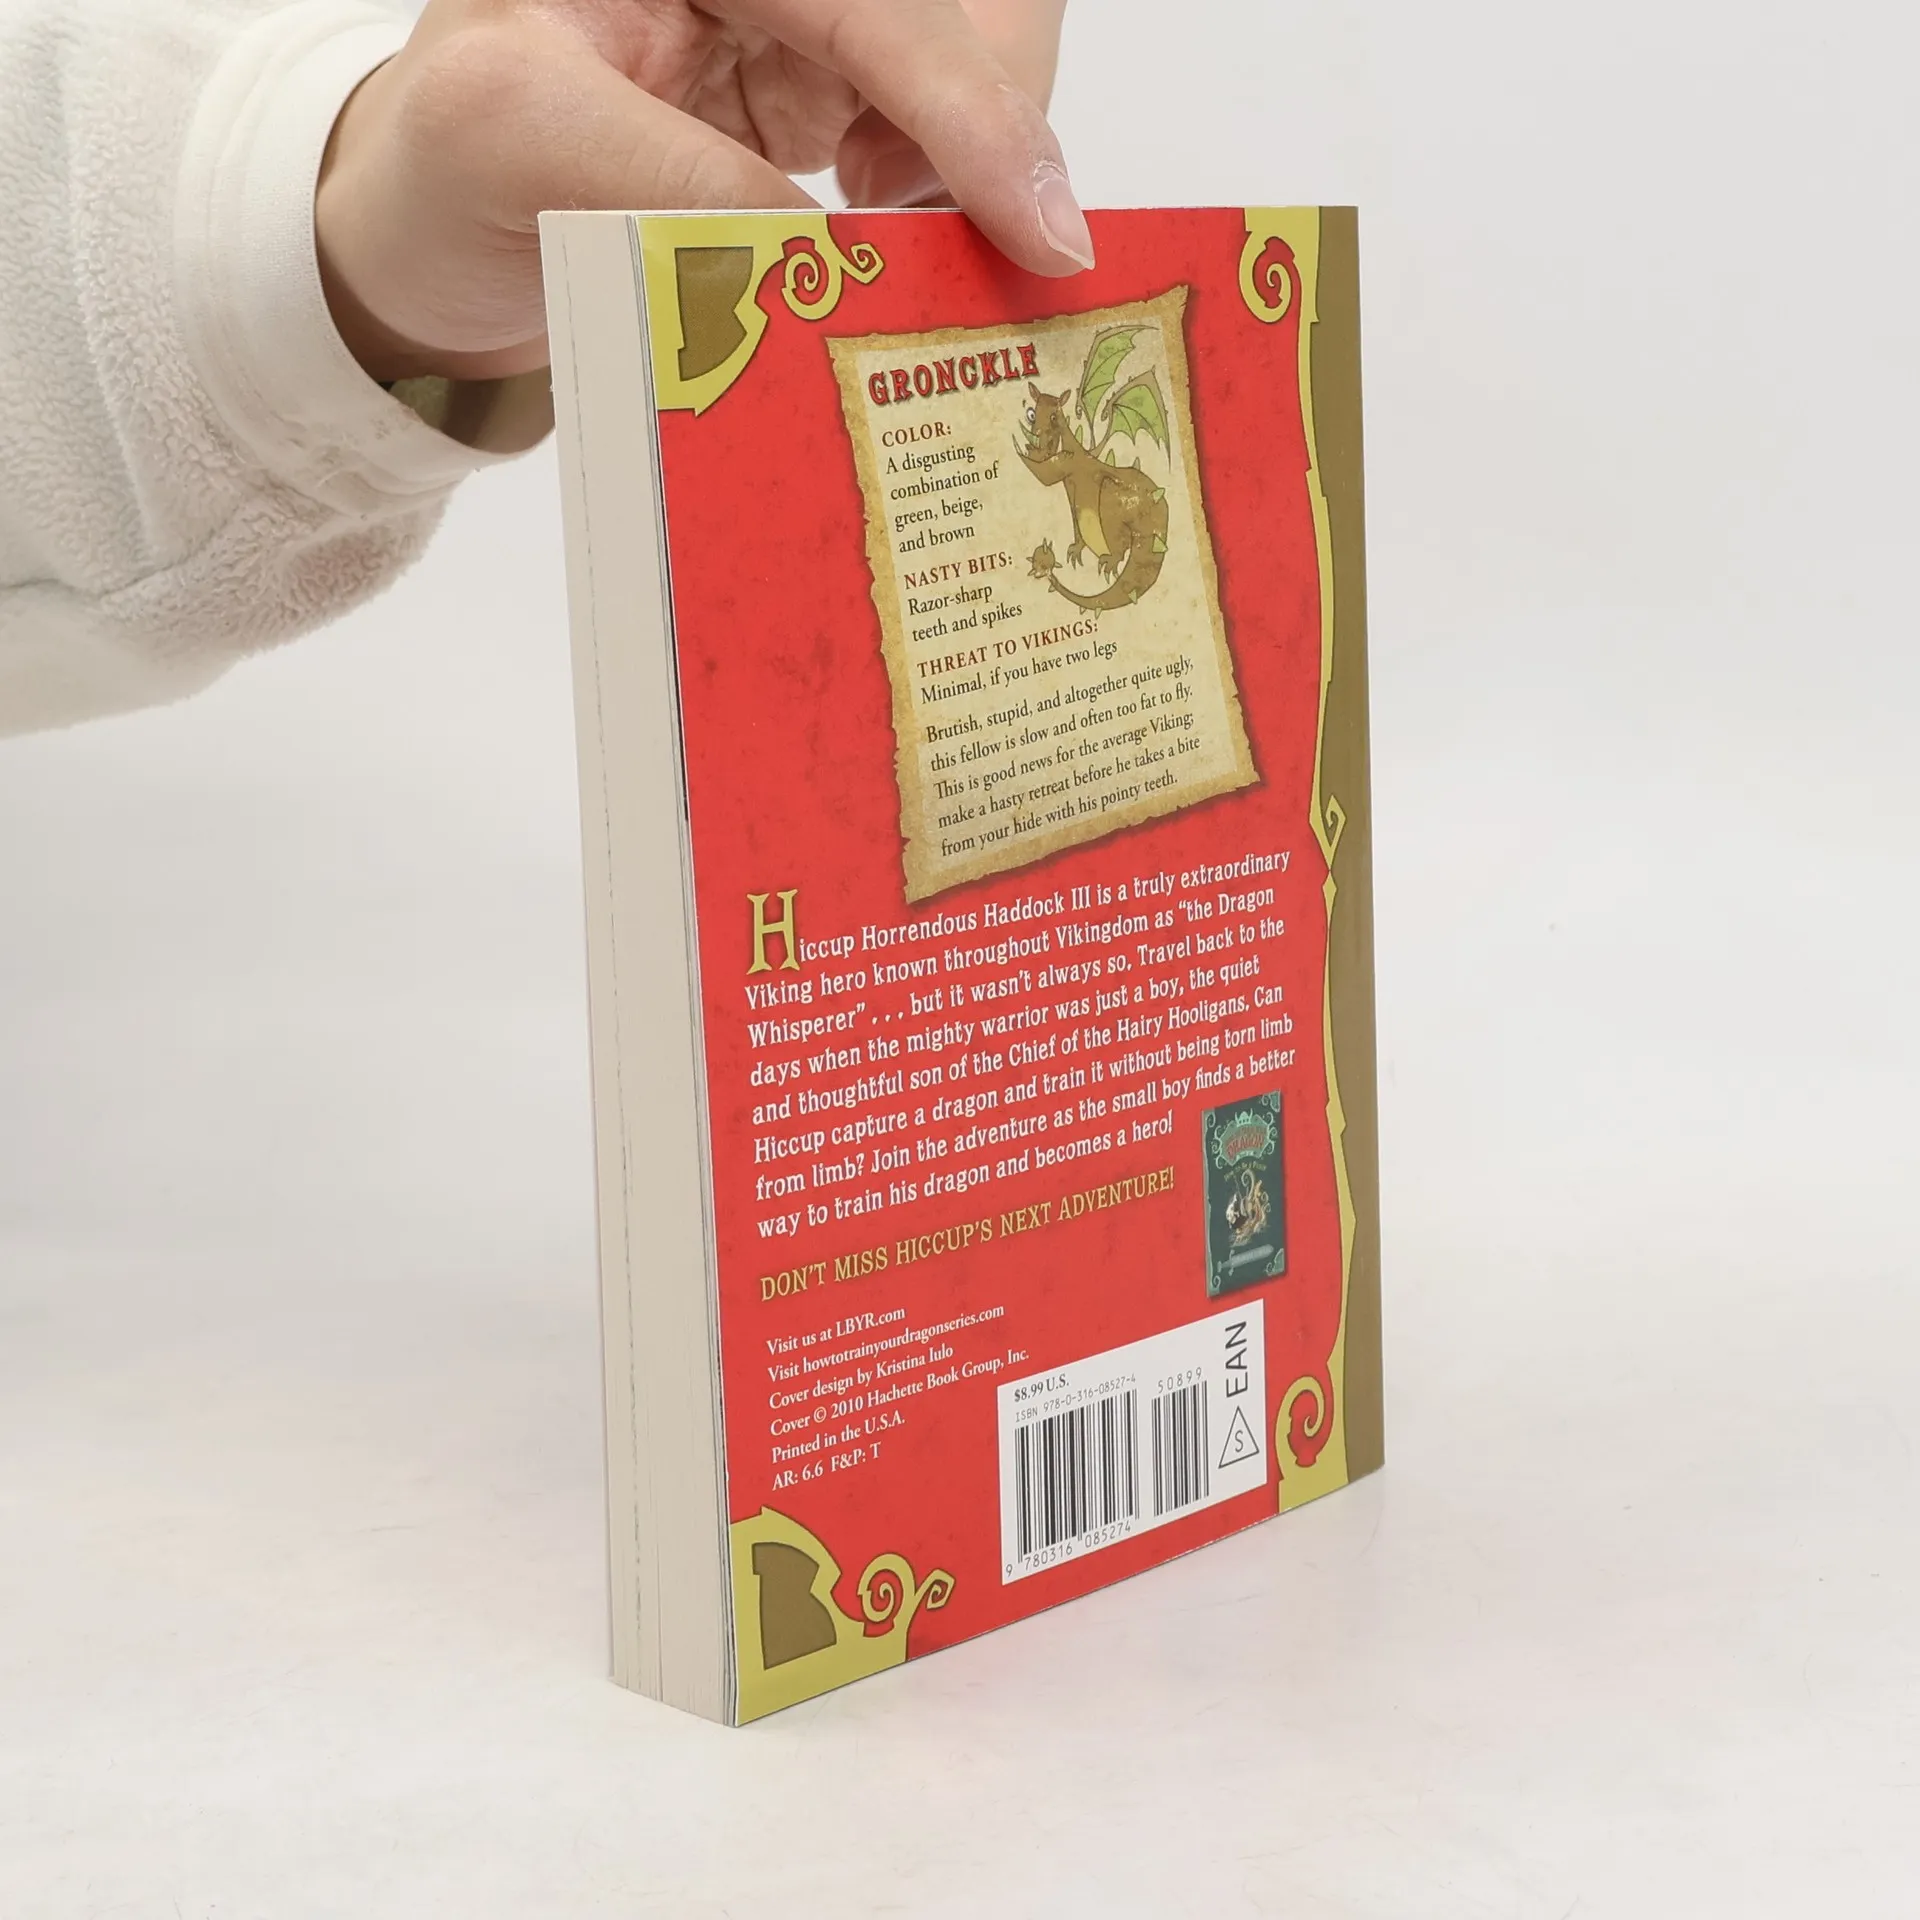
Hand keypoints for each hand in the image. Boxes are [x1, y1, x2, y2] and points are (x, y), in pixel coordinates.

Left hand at [315, 0, 1082, 386]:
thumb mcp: (517, 143)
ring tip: (883, 218)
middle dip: (989, 120)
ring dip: (971, 158)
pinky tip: (872, 218)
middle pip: (964, 8)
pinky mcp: (828, 89)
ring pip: (976, 57)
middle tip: (943, 228)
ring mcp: (806, 20)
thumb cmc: (446, 167)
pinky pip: (947, 121)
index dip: (974, 104)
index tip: (1037, 230)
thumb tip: (837, 263)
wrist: (439, 233)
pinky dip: (948, 187)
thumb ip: (679, 183)